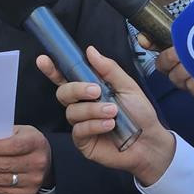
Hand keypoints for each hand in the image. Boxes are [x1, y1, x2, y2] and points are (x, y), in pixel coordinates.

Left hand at [0, 126, 50, 193]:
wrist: (46, 160)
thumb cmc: (27, 142)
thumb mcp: (19, 131)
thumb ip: (2, 134)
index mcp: (35, 142)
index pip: (14, 146)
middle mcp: (38, 162)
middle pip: (5, 165)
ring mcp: (34, 180)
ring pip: (2, 179)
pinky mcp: (28, 193)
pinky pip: (4, 191)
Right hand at [37, 47, 175, 185]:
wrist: (151, 142)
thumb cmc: (140, 113)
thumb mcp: (128, 86)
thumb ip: (109, 69)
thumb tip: (90, 50)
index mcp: (89, 89)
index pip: (65, 77)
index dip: (52, 69)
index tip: (43, 59)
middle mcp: (81, 105)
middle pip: (63, 93)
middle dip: (77, 89)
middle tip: (96, 91)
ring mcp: (81, 124)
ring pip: (72, 112)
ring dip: (92, 110)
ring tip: (113, 112)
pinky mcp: (83, 142)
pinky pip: (79, 130)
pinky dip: (94, 125)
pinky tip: (109, 125)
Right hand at [154, 47, 193, 109]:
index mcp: (184, 50)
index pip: (158, 45)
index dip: (149, 41)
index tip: (145, 39)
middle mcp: (184, 66)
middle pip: (162, 64)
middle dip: (167, 57)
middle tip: (178, 52)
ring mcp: (191, 80)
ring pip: (175, 76)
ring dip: (184, 68)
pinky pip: (191, 86)